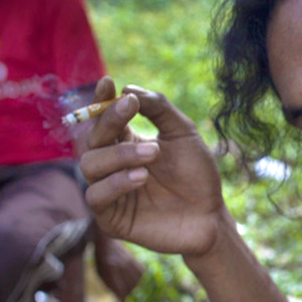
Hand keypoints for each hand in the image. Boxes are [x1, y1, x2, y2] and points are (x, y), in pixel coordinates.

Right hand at [80, 76, 227, 256]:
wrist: (211, 215)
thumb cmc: (197, 174)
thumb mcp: (183, 133)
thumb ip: (159, 108)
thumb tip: (127, 89)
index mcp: (125, 143)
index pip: (103, 119)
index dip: (101, 100)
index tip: (108, 82)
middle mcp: (112, 166)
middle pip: (91, 138)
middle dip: (110, 121)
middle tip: (132, 109)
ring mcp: (109, 192)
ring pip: (90, 165)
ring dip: (119, 154)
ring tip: (152, 153)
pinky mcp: (111, 218)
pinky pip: (97, 196)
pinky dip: (116, 183)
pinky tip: (142, 177)